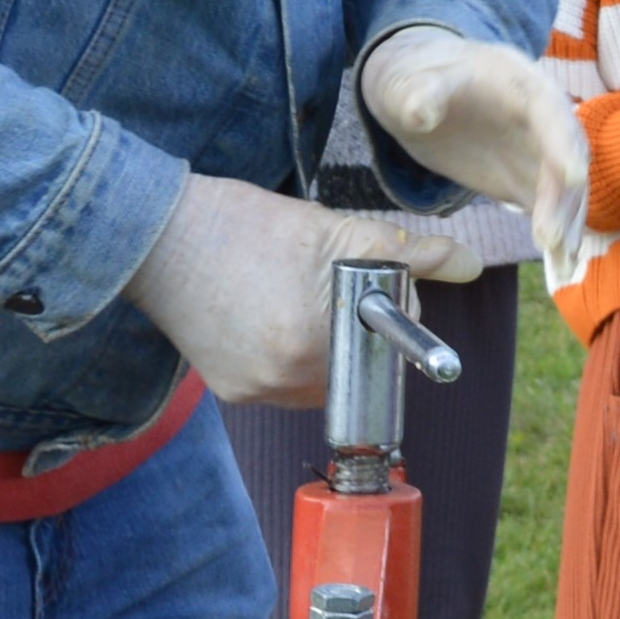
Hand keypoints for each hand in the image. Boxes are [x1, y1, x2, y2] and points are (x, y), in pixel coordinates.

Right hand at [120, 173, 480, 406]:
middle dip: (356, 334)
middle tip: (325, 288)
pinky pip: (284, 384)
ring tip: (291, 298)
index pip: (389, 352)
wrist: (150, 233)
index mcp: (313, 345)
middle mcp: (282, 381)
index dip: (389, 320)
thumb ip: (409, 254)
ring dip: (324, 347)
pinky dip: (287, 355)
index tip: (371, 294)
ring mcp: (254, 392)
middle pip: (358, 369)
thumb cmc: (243, 224)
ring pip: (322, 380)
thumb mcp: (335, 230)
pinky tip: (265, 316)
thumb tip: (469, 262)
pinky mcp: (231, 393)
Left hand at [355, 24, 589, 265]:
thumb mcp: (409, 82)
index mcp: (519, 81)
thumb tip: (420, 113)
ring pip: (568, 189)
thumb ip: (416, 95)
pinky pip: (553, 210)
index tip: (572, 176)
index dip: (564, 143)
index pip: (551, 111)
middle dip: (564, 199)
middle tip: (550, 239)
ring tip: (562, 264)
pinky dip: (560, 238)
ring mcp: (541, 152)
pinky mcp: (530, 181)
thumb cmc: (418, 80)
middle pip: (568, 156)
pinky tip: (562, 267)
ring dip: (568, 225)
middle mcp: (543, 118)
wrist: (419, 95)